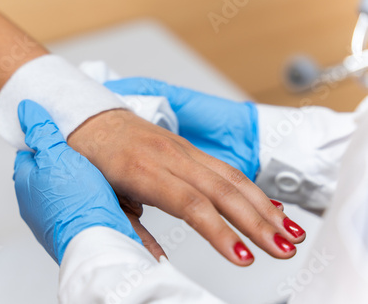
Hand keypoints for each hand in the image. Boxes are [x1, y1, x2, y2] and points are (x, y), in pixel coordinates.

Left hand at [14, 100, 141, 263]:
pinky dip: (98, 200)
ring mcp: (58, 219)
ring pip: (72, 190)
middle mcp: (38, 205)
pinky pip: (88, 208)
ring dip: (87, 182)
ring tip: (103, 174)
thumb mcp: (59, 156)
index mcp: (27, 184)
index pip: (29, 153)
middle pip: (52, 172)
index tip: (63, 134)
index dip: (46, 140)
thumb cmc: (77, 201)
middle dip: (70, 162)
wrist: (99, 244)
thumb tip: (25, 109)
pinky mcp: (79, 229)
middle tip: (88, 153)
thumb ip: (42, 133)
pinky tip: (111, 196)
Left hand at [68, 79, 304, 266]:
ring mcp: (181, 148)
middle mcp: (167, 155)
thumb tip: (158, 262)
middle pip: (220, 190)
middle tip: (283, 249)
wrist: (88, 116)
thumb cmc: (90, 156)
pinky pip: (225, 167)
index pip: (190, 204)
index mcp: (141, 170)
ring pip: (230, 176)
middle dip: (257, 222)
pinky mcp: (188, 147)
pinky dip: (251, 188)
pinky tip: (268, 206)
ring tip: (289, 232)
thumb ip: (132, 231)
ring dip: (263, 205)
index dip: (219, 231)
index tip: (243, 257)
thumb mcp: (102, 198)